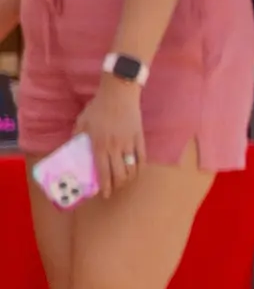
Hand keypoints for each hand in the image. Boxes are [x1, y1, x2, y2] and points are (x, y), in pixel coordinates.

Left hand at [78, 76, 147, 197]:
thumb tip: (76, 149)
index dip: (105, 186)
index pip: (103, 171)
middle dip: (117, 185)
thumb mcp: (82, 121)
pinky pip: (142, 158)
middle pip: (119, 174)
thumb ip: (79, 136)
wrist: (119, 94)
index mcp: (99, 145)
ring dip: (129, 178)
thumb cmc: (98, 107)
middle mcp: (115, 147)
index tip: (105, 194)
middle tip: (114, 188)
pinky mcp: (140, 138)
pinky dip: (140, 167)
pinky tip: (137, 171)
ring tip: (125, 181)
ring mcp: (129, 144)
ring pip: (132, 168)